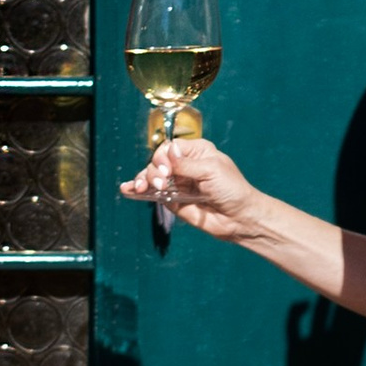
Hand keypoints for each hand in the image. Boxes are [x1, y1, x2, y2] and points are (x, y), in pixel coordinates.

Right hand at [120, 135, 259, 239]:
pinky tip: (127, 190)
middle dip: (153, 171)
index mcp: (196, 152)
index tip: (167, 170)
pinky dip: (138, 191)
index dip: (163, 157)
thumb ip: (186, 164)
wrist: (239, 218)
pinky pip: (152, 194)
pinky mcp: (173, 200)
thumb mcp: (211, 170)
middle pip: (157, 162)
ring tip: (139, 189)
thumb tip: (167, 152)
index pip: (169, 148)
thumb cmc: (232, 189)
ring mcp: (177, 183)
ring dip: (143, 180)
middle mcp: (184, 166)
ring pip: (151, 177)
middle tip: (162, 184)